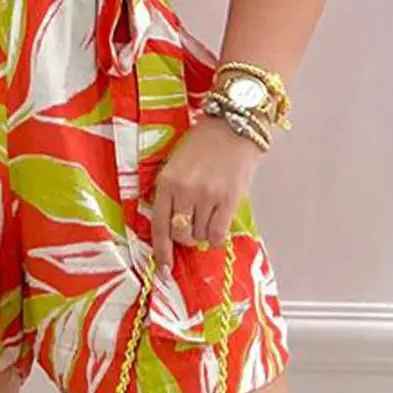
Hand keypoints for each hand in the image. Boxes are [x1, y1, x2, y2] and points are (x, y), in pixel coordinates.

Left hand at [151, 117, 263, 275]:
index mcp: (167, 180)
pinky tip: (219, 222)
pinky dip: (218, 236)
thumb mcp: (177, 163)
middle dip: (186, 237)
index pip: (159, 225)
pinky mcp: (229, 199)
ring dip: (204, 232)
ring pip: (201, 236)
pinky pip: (219, 234)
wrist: (234, 125)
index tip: (164, 267)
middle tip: (193, 225)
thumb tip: (172, 226)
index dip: (161, 250)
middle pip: (181, 234)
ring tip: (210, 213)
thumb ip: (172, 191)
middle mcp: (184, 190)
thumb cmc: (204, 142)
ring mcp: (207, 196)